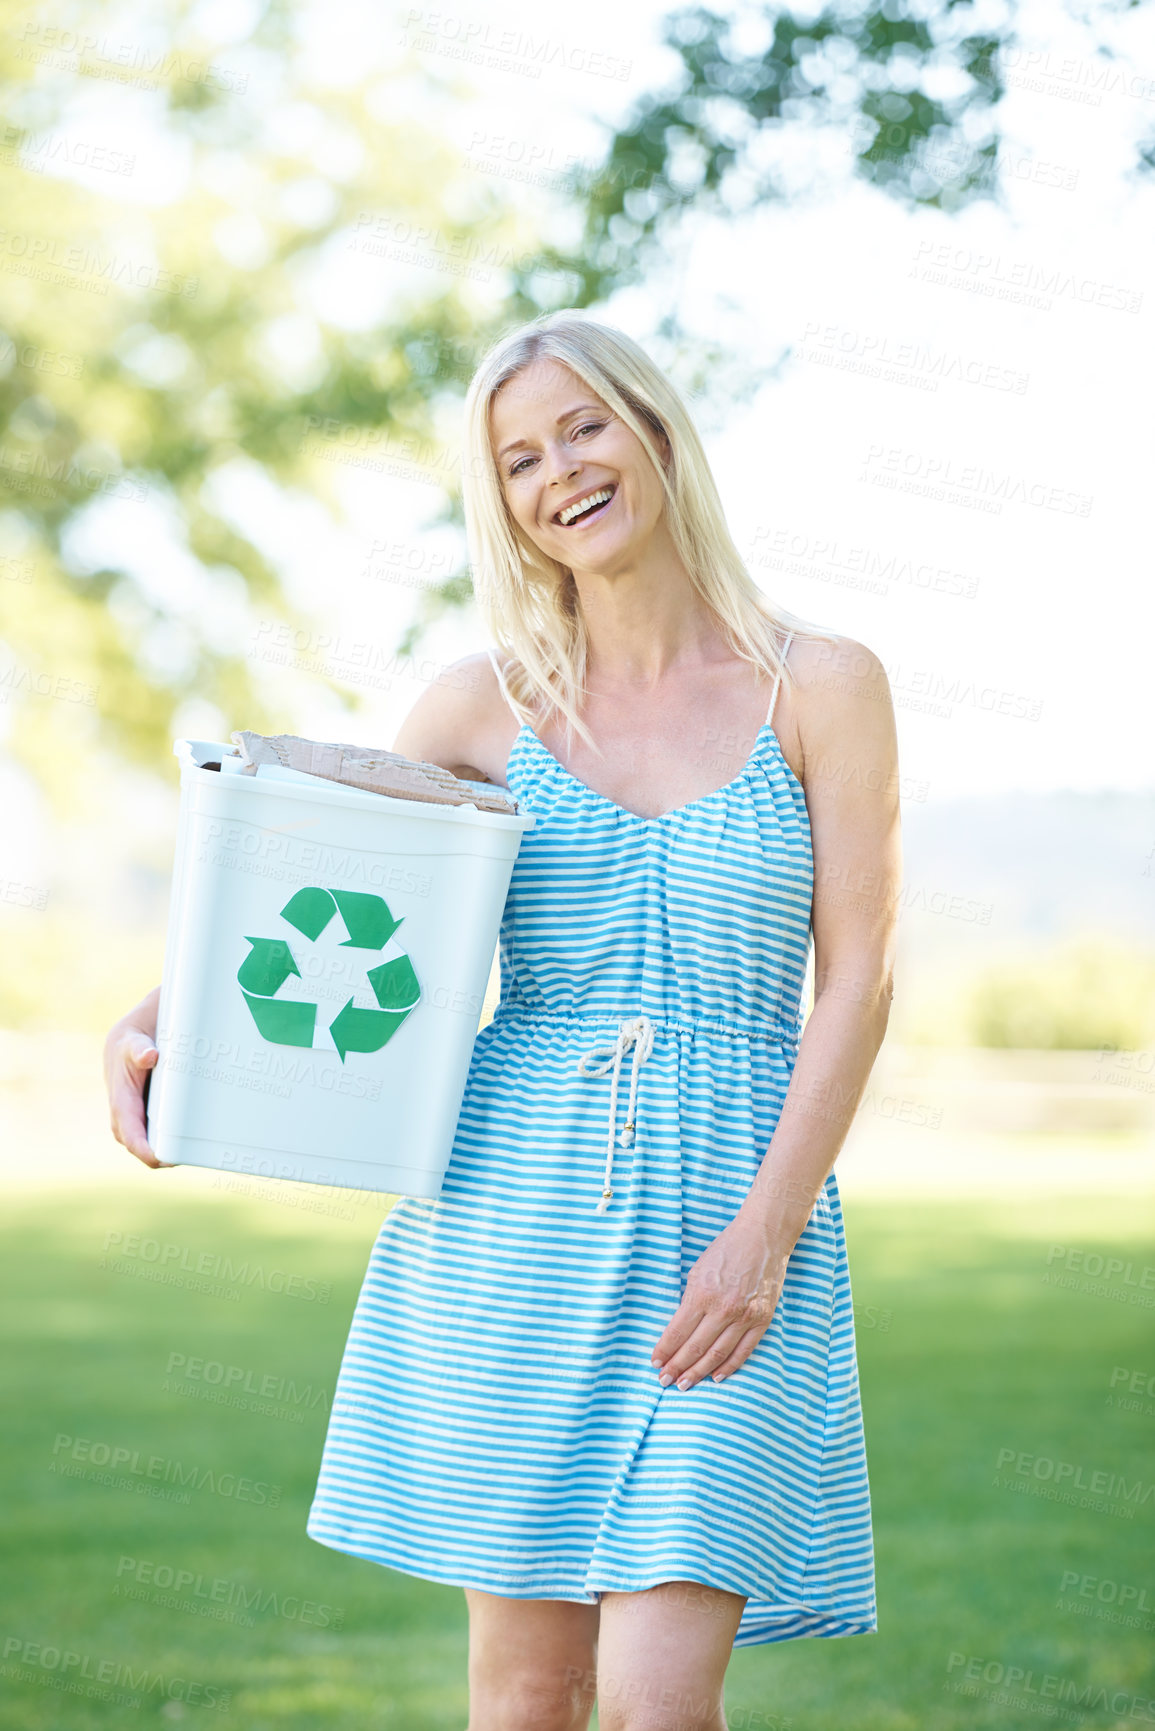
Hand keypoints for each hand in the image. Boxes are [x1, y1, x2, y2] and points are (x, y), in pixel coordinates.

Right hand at [103, 987, 169, 1169]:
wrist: (131, 1036)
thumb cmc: (132, 1040)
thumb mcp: (134, 1040)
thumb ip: (139, 1048)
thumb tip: (149, 1056)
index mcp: (121, 1100)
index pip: (130, 1134)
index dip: (144, 1150)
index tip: (162, 1159)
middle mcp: (125, 1113)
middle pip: (137, 1143)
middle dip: (155, 1156)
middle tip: (182, 1159)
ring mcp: (133, 1114)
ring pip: (145, 1140)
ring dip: (161, 1149)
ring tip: (187, 1154)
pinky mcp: (144, 1112)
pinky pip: (152, 1131)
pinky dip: (165, 1138)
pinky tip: (186, 1141)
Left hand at [650, 1210, 789, 1390]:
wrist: (763, 1237)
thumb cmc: (726, 1250)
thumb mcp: (698, 1270)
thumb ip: (690, 1301)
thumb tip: (680, 1330)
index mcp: (702, 1293)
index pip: (678, 1332)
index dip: (665, 1350)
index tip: (655, 1363)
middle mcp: (723, 1308)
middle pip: (695, 1348)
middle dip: (677, 1367)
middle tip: (664, 1381)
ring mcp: (745, 1316)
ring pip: (717, 1354)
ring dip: (699, 1372)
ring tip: (684, 1384)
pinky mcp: (762, 1320)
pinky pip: (743, 1351)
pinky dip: (729, 1367)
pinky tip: (716, 1376)